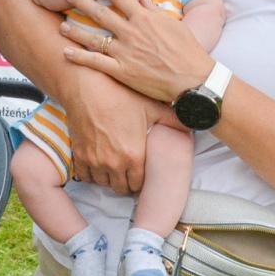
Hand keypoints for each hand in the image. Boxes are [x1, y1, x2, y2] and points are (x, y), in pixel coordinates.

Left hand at [61, 0, 213, 102]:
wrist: (192, 78)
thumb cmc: (186, 51)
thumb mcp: (172, 24)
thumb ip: (154, 9)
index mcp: (144, 19)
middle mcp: (132, 32)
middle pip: (102, 14)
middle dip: (83, 2)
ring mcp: (126, 52)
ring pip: (95, 38)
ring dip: (77, 31)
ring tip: (62, 26)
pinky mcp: (123, 71)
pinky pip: (97, 63)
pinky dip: (80, 58)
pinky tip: (66, 52)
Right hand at [64, 68, 163, 193]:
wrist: (88, 87)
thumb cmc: (121, 95)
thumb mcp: (152, 107)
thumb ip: (174, 120)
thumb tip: (195, 122)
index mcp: (134, 156)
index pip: (138, 185)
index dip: (141, 181)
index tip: (141, 174)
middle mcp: (113, 164)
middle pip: (120, 188)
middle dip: (126, 183)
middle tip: (128, 173)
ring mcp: (94, 161)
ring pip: (103, 183)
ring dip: (109, 179)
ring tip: (114, 169)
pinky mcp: (79, 155)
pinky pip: (85, 176)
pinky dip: (91, 174)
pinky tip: (97, 164)